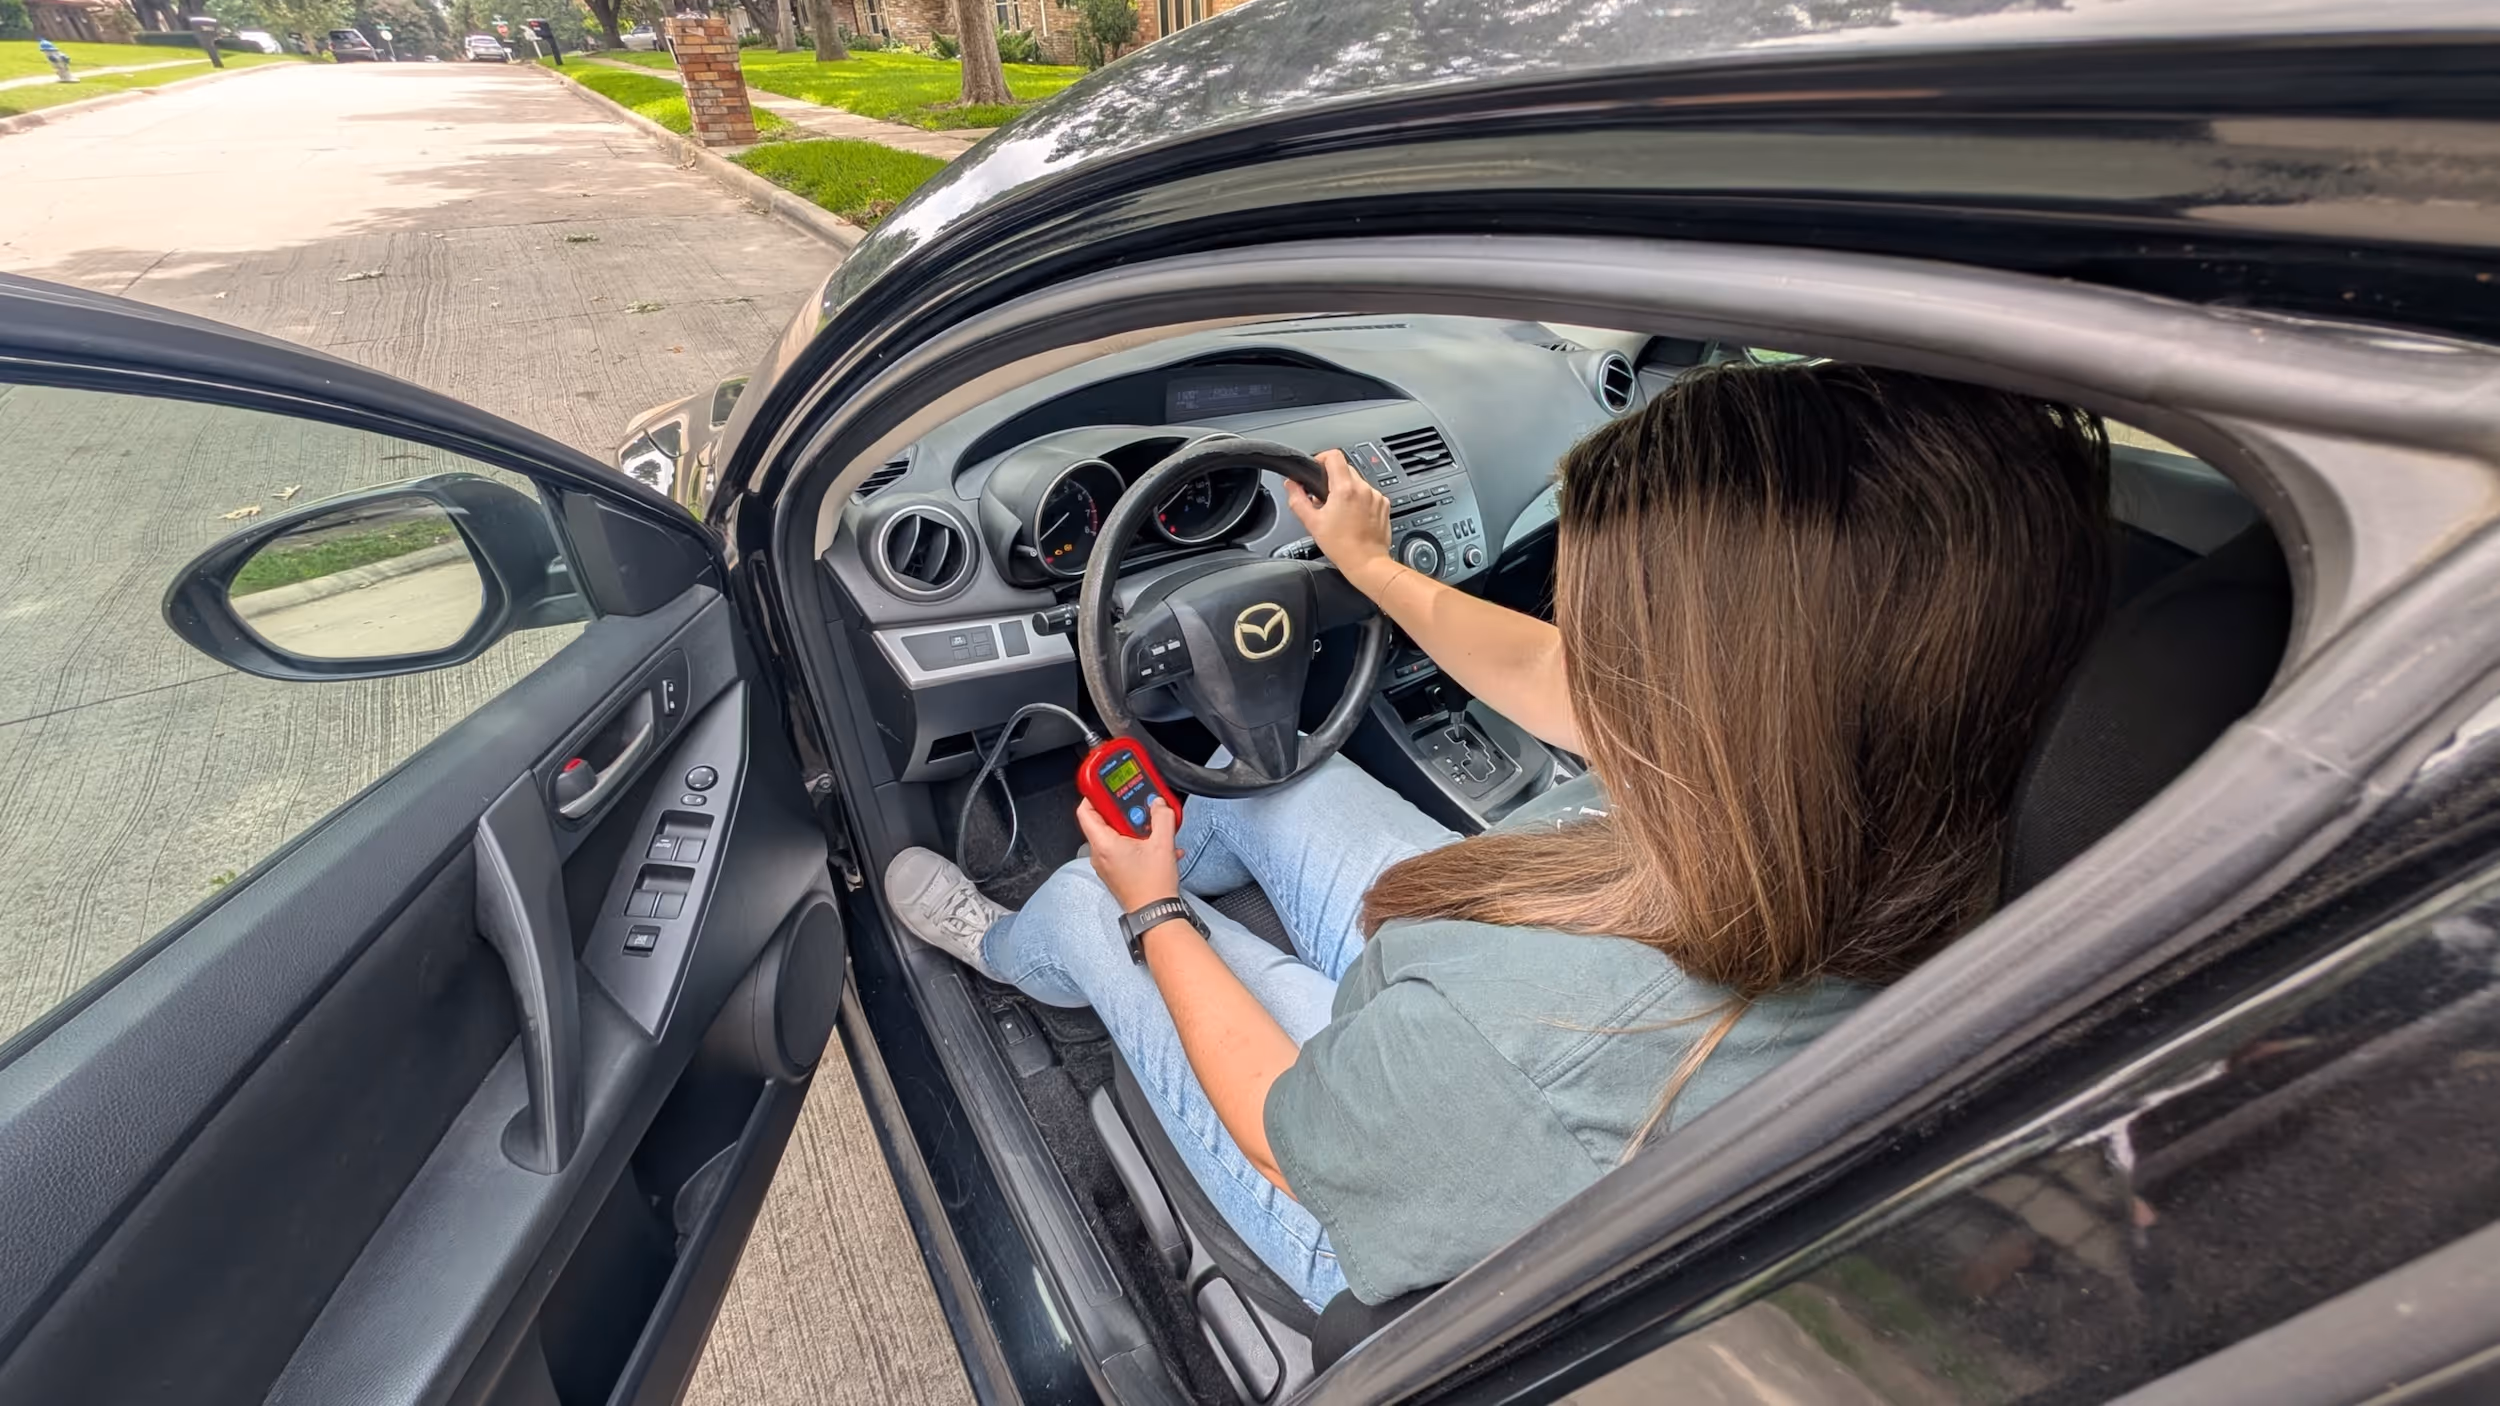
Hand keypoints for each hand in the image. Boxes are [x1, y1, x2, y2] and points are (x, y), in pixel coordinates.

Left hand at [1076, 793, 1185, 913]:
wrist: (1156, 913)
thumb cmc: (1153, 886)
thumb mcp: (1163, 844)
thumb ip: (1162, 818)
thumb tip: (1159, 804)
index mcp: (1104, 844)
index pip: (1085, 811)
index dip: (1094, 795)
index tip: (1106, 786)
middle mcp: (1099, 854)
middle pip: (1102, 821)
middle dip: (1122, 811)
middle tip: (1138, 806)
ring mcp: (1106, 865)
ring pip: (1114, 835)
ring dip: (1133, 828)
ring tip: (1152, 826)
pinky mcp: (1115, 872)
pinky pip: (1120, 849)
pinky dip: (1135, 842)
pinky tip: (1156, 844)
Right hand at [1288, 449, 1391, 582]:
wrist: (1367, 562)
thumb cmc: (1342, 546)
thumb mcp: (1312, 523)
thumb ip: (1297, 500)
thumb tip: (1291, 485)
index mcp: (1345, 489)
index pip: (1334, 456)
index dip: (1322, 458)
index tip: (1317, 469)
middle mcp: (1364, 489)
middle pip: (1345, 469)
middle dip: (1332, 480)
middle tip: (1324, 499)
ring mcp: (1376, 496)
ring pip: (1357, 482)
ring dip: (1347, 491)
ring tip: (1340, 512)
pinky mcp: (1384, 505)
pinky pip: (1369, 494)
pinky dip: (1360, 500)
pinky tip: (1354, 517)